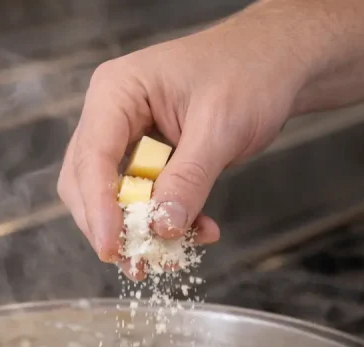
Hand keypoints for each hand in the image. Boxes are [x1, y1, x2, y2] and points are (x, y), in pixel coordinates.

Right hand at [56, 4, 312, 271]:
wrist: (277, 65)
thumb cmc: (249, 73)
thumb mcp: (220, 127)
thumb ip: (189, 178)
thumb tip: (161, 226)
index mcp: (117, 91)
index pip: (92, 156)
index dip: (98, 208)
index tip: (112, 247)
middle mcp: (112, 114)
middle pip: (87, 182)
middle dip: (110, 226)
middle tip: (135, 263)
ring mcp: (128, 137)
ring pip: (112, 196)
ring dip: (138, 230)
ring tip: (167, 259)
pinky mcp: (148, 158)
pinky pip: (144, 199)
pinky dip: (165, 221)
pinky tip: (197, 232)